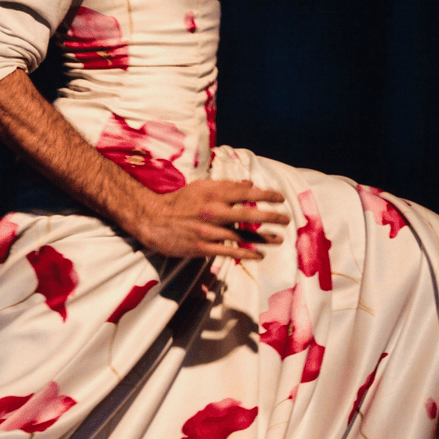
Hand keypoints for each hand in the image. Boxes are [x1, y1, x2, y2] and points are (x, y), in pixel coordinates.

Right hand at [131, 180, 290, 259]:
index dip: (266, 195)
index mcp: (213, 193)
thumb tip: (249, 184)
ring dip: (263, 238)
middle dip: (271, 216)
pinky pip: (229, 251)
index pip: (246, 192)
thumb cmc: (179, 201)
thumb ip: (225, 186)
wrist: (153, 219)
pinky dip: (246, 254)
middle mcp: (213, 211)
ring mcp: (208, 230)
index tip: (280, 198)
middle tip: (286, 218)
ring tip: (279, 239)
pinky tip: (259, 255)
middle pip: (249, 214)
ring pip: (242, 235)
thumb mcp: (201, 187)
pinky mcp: (202, 247)